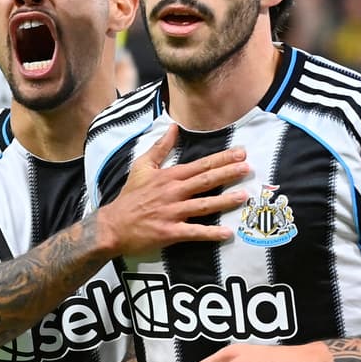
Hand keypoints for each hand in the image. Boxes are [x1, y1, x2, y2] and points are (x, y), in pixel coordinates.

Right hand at [98, 124, 249, 255]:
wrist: (112, 225)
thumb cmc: (130, 196)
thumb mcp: (142, 166)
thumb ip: (160, 147)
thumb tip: (173, 127)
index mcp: (169, 176)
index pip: (201, 165)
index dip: (222, 159)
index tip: (240, 153)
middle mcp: (173, 192)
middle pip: (206, 180)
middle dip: (228, 173)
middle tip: (248, 168)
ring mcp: (172, 213)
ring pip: (203, 205)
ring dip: (224, 201)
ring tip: (243, 196)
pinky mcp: (170, 232)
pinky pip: (194, 232)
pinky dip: (210, 233)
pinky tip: (227, 233)